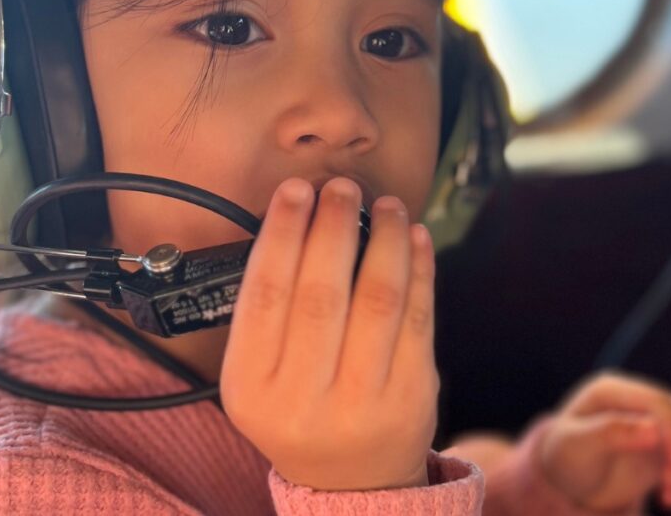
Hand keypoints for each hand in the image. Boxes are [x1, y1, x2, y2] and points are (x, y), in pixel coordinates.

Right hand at [220, 177, 439, 490]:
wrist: (350, 482)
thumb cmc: (300, 408)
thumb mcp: (260, 375)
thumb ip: (270, 312)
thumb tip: (303, 219)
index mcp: (251, 386)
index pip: (264, 293)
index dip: (281, 233)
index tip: (295, 190)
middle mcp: (302, 397)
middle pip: (321, 292)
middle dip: (333, 226)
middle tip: (342, 188)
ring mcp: (360, 401)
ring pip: (377, 298)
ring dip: (385, 239)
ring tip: (387, 206)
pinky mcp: (411, 397)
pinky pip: (418, 317)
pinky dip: (419, 268)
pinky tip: (415, 237)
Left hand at [539, 373, 670, 512]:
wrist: (569, 481)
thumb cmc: (567, 460)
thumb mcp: (577, 448)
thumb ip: (611, 434)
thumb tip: (655, 428)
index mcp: (610, 390)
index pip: (657, 400)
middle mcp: (636, 399)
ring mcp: (654, 419)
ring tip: (670, 497)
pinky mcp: (667, 441)